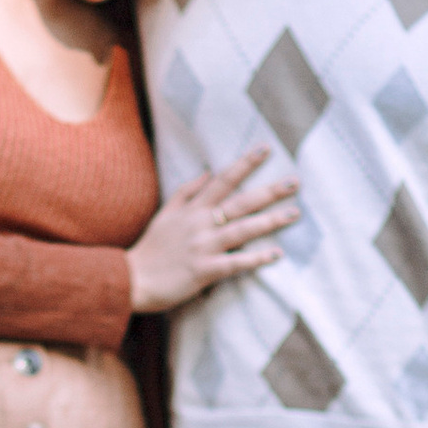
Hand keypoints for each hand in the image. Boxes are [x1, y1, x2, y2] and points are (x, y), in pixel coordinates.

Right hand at [125, 147, 298, 315]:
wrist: (132, 278)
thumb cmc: (151, 248)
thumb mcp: (166, 213)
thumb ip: (186, 191)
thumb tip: (207, 171)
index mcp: (193, 209)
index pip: (223, 179)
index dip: (245, 163)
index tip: (266, 149)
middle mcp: (201, 224)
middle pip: (240, 202)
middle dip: (269, 191)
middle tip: (295, 181)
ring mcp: (203, 247)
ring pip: (242, 230)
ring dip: (270, 221)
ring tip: (294, 213)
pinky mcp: (204, 271)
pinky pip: (235, 263)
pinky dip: (256, 259)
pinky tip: (276, 254)